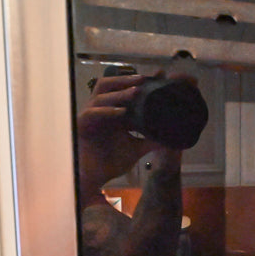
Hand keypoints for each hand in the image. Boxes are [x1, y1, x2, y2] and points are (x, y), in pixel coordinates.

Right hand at [77, 73, 156, 196]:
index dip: (139, 83)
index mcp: (113, 113)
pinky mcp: (82, 125)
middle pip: (110, 85)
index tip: (158, 77)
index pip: (125, 91)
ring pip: (102, 95)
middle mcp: (101, 110)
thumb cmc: (110, 162)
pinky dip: (107, 111)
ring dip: (119, 92)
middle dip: (127, 80)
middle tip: (145, 78)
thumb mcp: (136, 149)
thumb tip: (171, 137)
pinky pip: (92, 113)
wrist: (95, 178)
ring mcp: (91, 116)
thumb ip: (151, 141)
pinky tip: (121, 112)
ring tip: (136, 91)